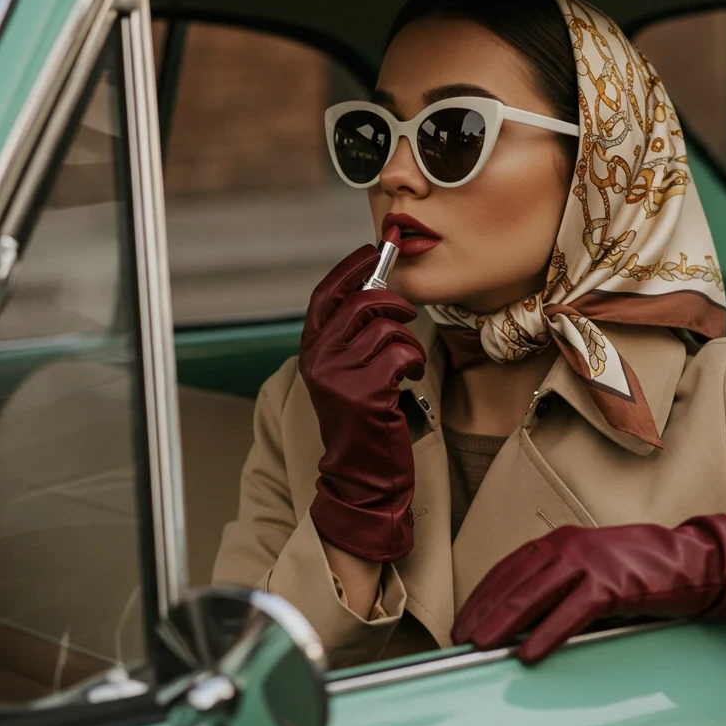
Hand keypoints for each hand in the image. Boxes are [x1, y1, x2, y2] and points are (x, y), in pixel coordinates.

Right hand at [299, 245, 426, 562]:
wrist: (360, 473)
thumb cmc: (361, 420)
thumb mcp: (345, 373)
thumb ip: (351, 337)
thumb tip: (376, 288)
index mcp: (311, 351)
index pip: (325, 295)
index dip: (350, 270)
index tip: (372, 252)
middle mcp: (318, 360)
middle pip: (360, 304)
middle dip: (392, 301)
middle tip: (408, 313)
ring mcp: (339, 377)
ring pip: (386, 328)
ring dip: (407, 341)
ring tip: (406, 362)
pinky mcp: (365, 393)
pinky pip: (402, 353)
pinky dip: (414, 361)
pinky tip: (408, 378)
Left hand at [452, 514, 725, 664]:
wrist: (690, 560)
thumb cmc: (635, 571)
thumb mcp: (587, 573)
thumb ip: (555, 592)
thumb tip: (518, 630)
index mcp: (557, 543)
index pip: (506, 570)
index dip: (480, 598)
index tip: (460, 623)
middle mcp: (568, 547)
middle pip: (514, 582)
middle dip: (483, 612)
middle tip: (460, 640)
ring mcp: (590, 563)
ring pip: (536, 594)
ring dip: (505, 622)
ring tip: (483, 647)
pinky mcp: (614, 584)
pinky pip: (574, 612)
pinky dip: (549, 634)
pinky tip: (531, 654)